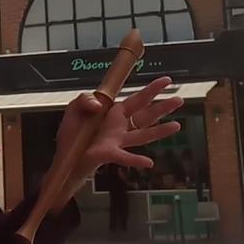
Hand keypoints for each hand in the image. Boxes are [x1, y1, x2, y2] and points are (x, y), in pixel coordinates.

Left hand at [48, 76, 183, 199]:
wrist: (64, 155)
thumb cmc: (73, 132)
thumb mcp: (75, 108)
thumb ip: (85, 99)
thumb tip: (99, 104)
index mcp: (115, 112)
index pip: (137, 99)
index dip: (152, 90)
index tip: (168, 80)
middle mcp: (121, 126)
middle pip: (146, 115)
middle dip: (163, 107)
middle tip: (179, 100)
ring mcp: (117, 140)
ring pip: (143, 135)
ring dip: (160, 131)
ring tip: (177, 126)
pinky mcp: (109, 153)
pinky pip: (125, 157)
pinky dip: (136, 160)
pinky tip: (149, 162)